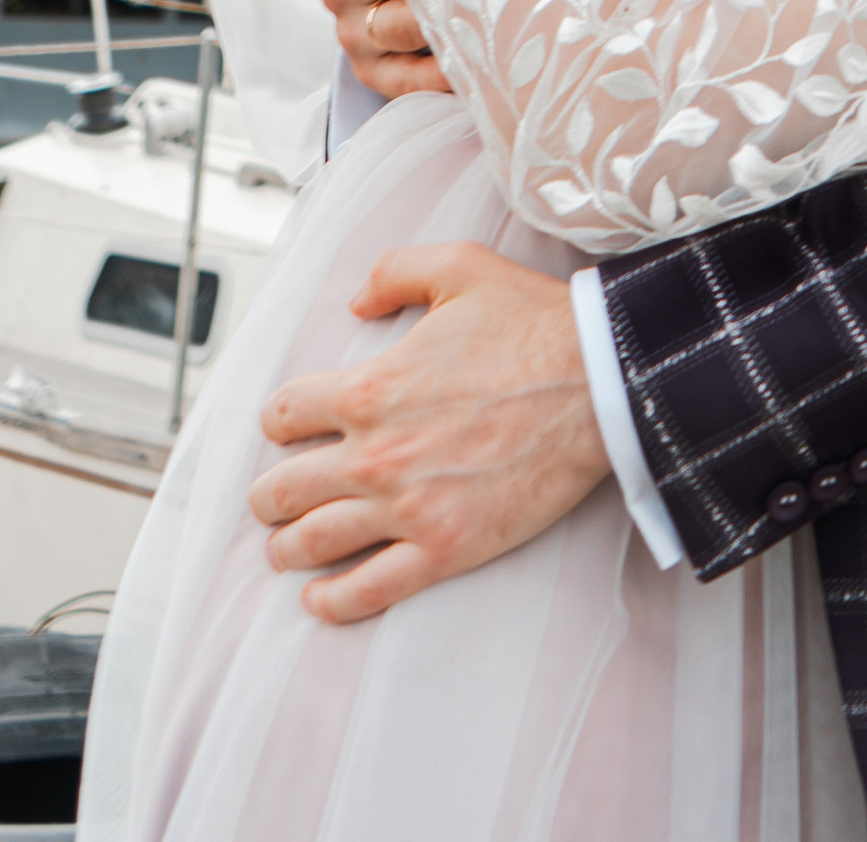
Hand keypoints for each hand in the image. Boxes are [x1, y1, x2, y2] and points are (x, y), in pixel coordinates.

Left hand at [249, 240, 607, 620]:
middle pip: (286, 488)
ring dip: (287, 549)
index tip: (286, 429)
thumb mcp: (459, 266)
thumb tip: (354, 302)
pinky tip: (318, 600)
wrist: (598, 383)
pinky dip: (333, 601)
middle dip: (268, 497)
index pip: (286, 414)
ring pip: (316, 543)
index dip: (278, 421)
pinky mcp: (445, 548)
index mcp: (371, 387)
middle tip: (270, 502)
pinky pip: (369, 589)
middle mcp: (376, 453)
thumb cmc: (532, 323)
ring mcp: (408, 508)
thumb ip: (393, 272)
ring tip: (284, 551)